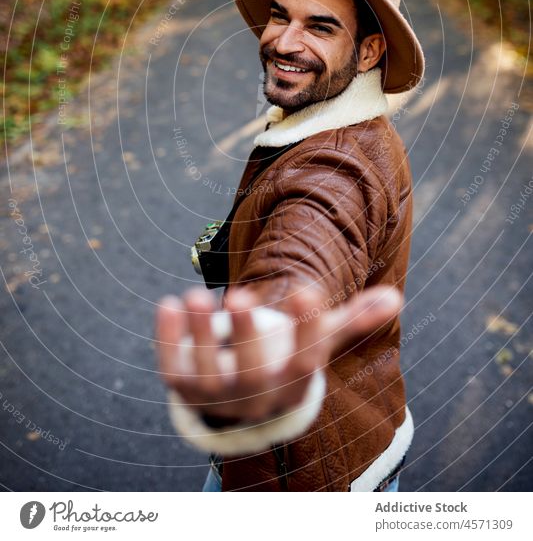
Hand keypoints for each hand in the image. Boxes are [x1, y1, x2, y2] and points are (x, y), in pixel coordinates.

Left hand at [156, 284, 401, 424]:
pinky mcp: (182, 385)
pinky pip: (172, 366)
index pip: (304, 365)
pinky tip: (168, 303)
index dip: (307, 331)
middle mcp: (254, 399)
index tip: (306, 290)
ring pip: (206, 374)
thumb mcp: (317, 341)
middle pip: (252, 375)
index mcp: (291, 387)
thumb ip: (351, 320)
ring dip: (200, 335)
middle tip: (240, 294)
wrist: (238, 398)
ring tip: (198, 297)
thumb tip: (395, 296)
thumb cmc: (284, 359)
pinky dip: (167, 339)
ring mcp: (215, 396)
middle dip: (246, 337)